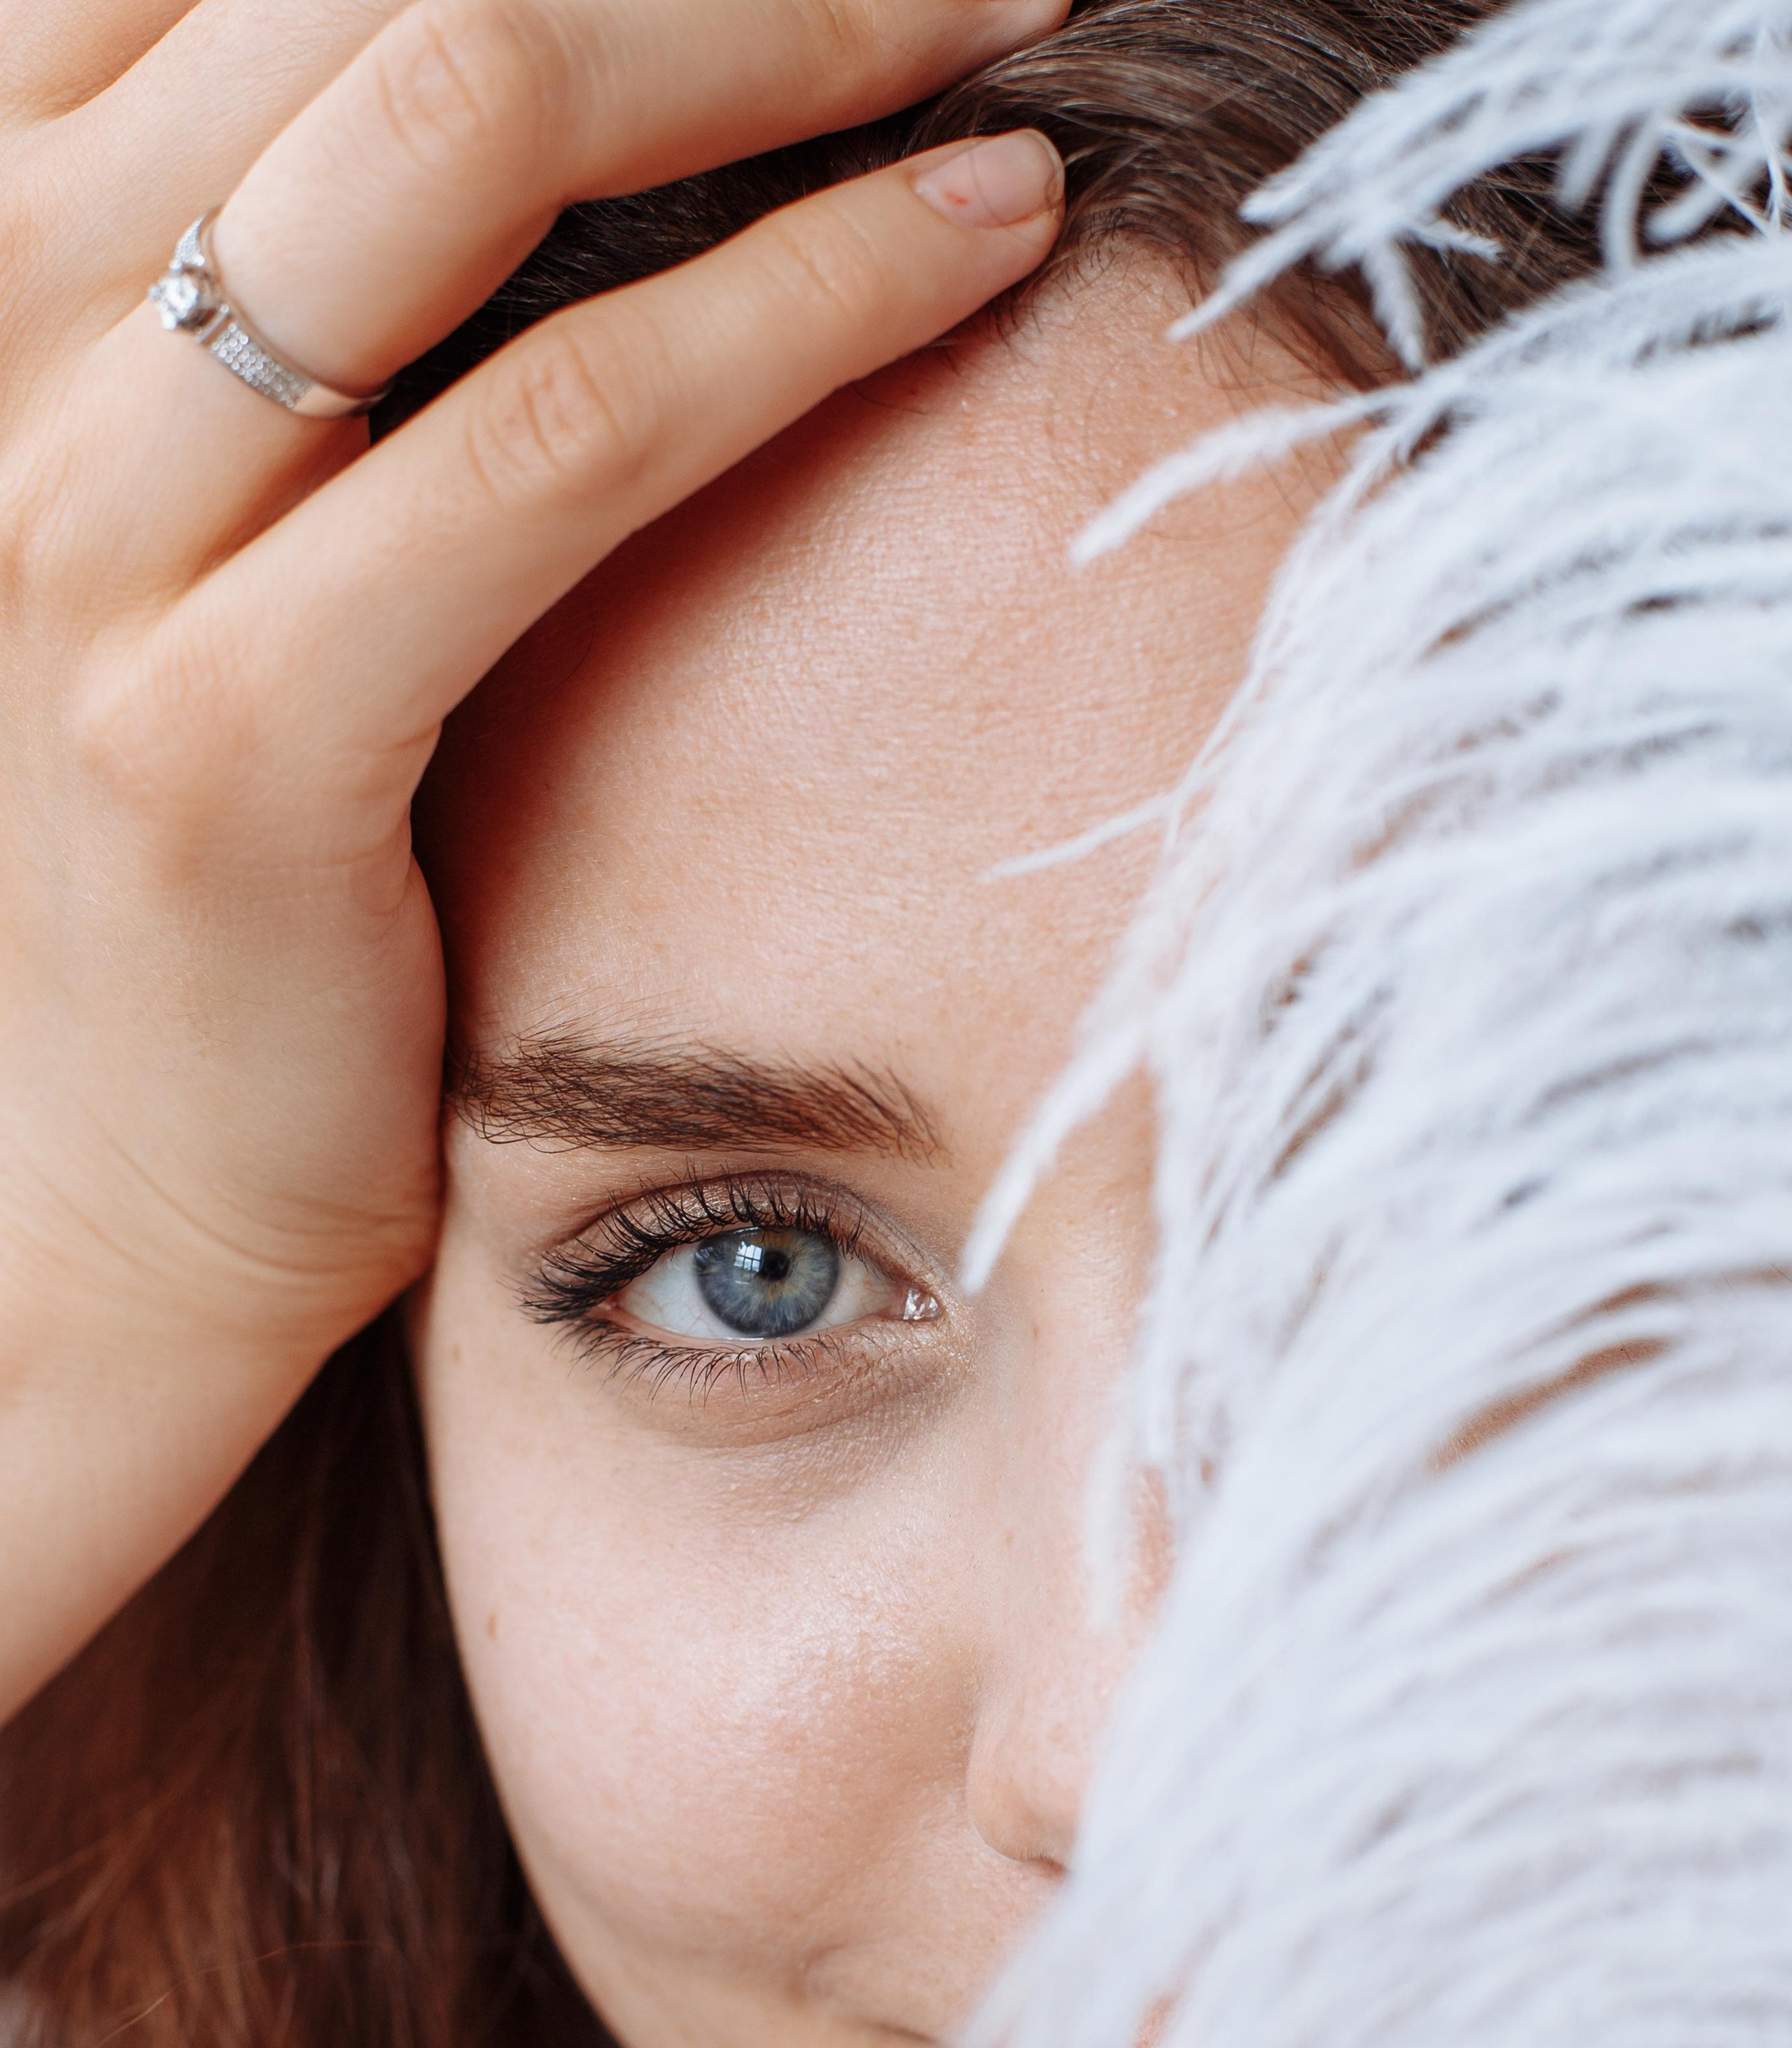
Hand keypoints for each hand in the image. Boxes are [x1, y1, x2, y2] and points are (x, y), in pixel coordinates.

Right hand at [0, 0, 1065, 1720]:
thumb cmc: (224, 824)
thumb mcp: (236, 482)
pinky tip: (992, 233)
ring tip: (1016, 26)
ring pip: (467, 117)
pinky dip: (804, 303)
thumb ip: (336, 267)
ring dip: (796, 38)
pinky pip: (560, 437)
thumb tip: (605, 83)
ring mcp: (78, 519)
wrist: (103, 1194)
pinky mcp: (222, 729)